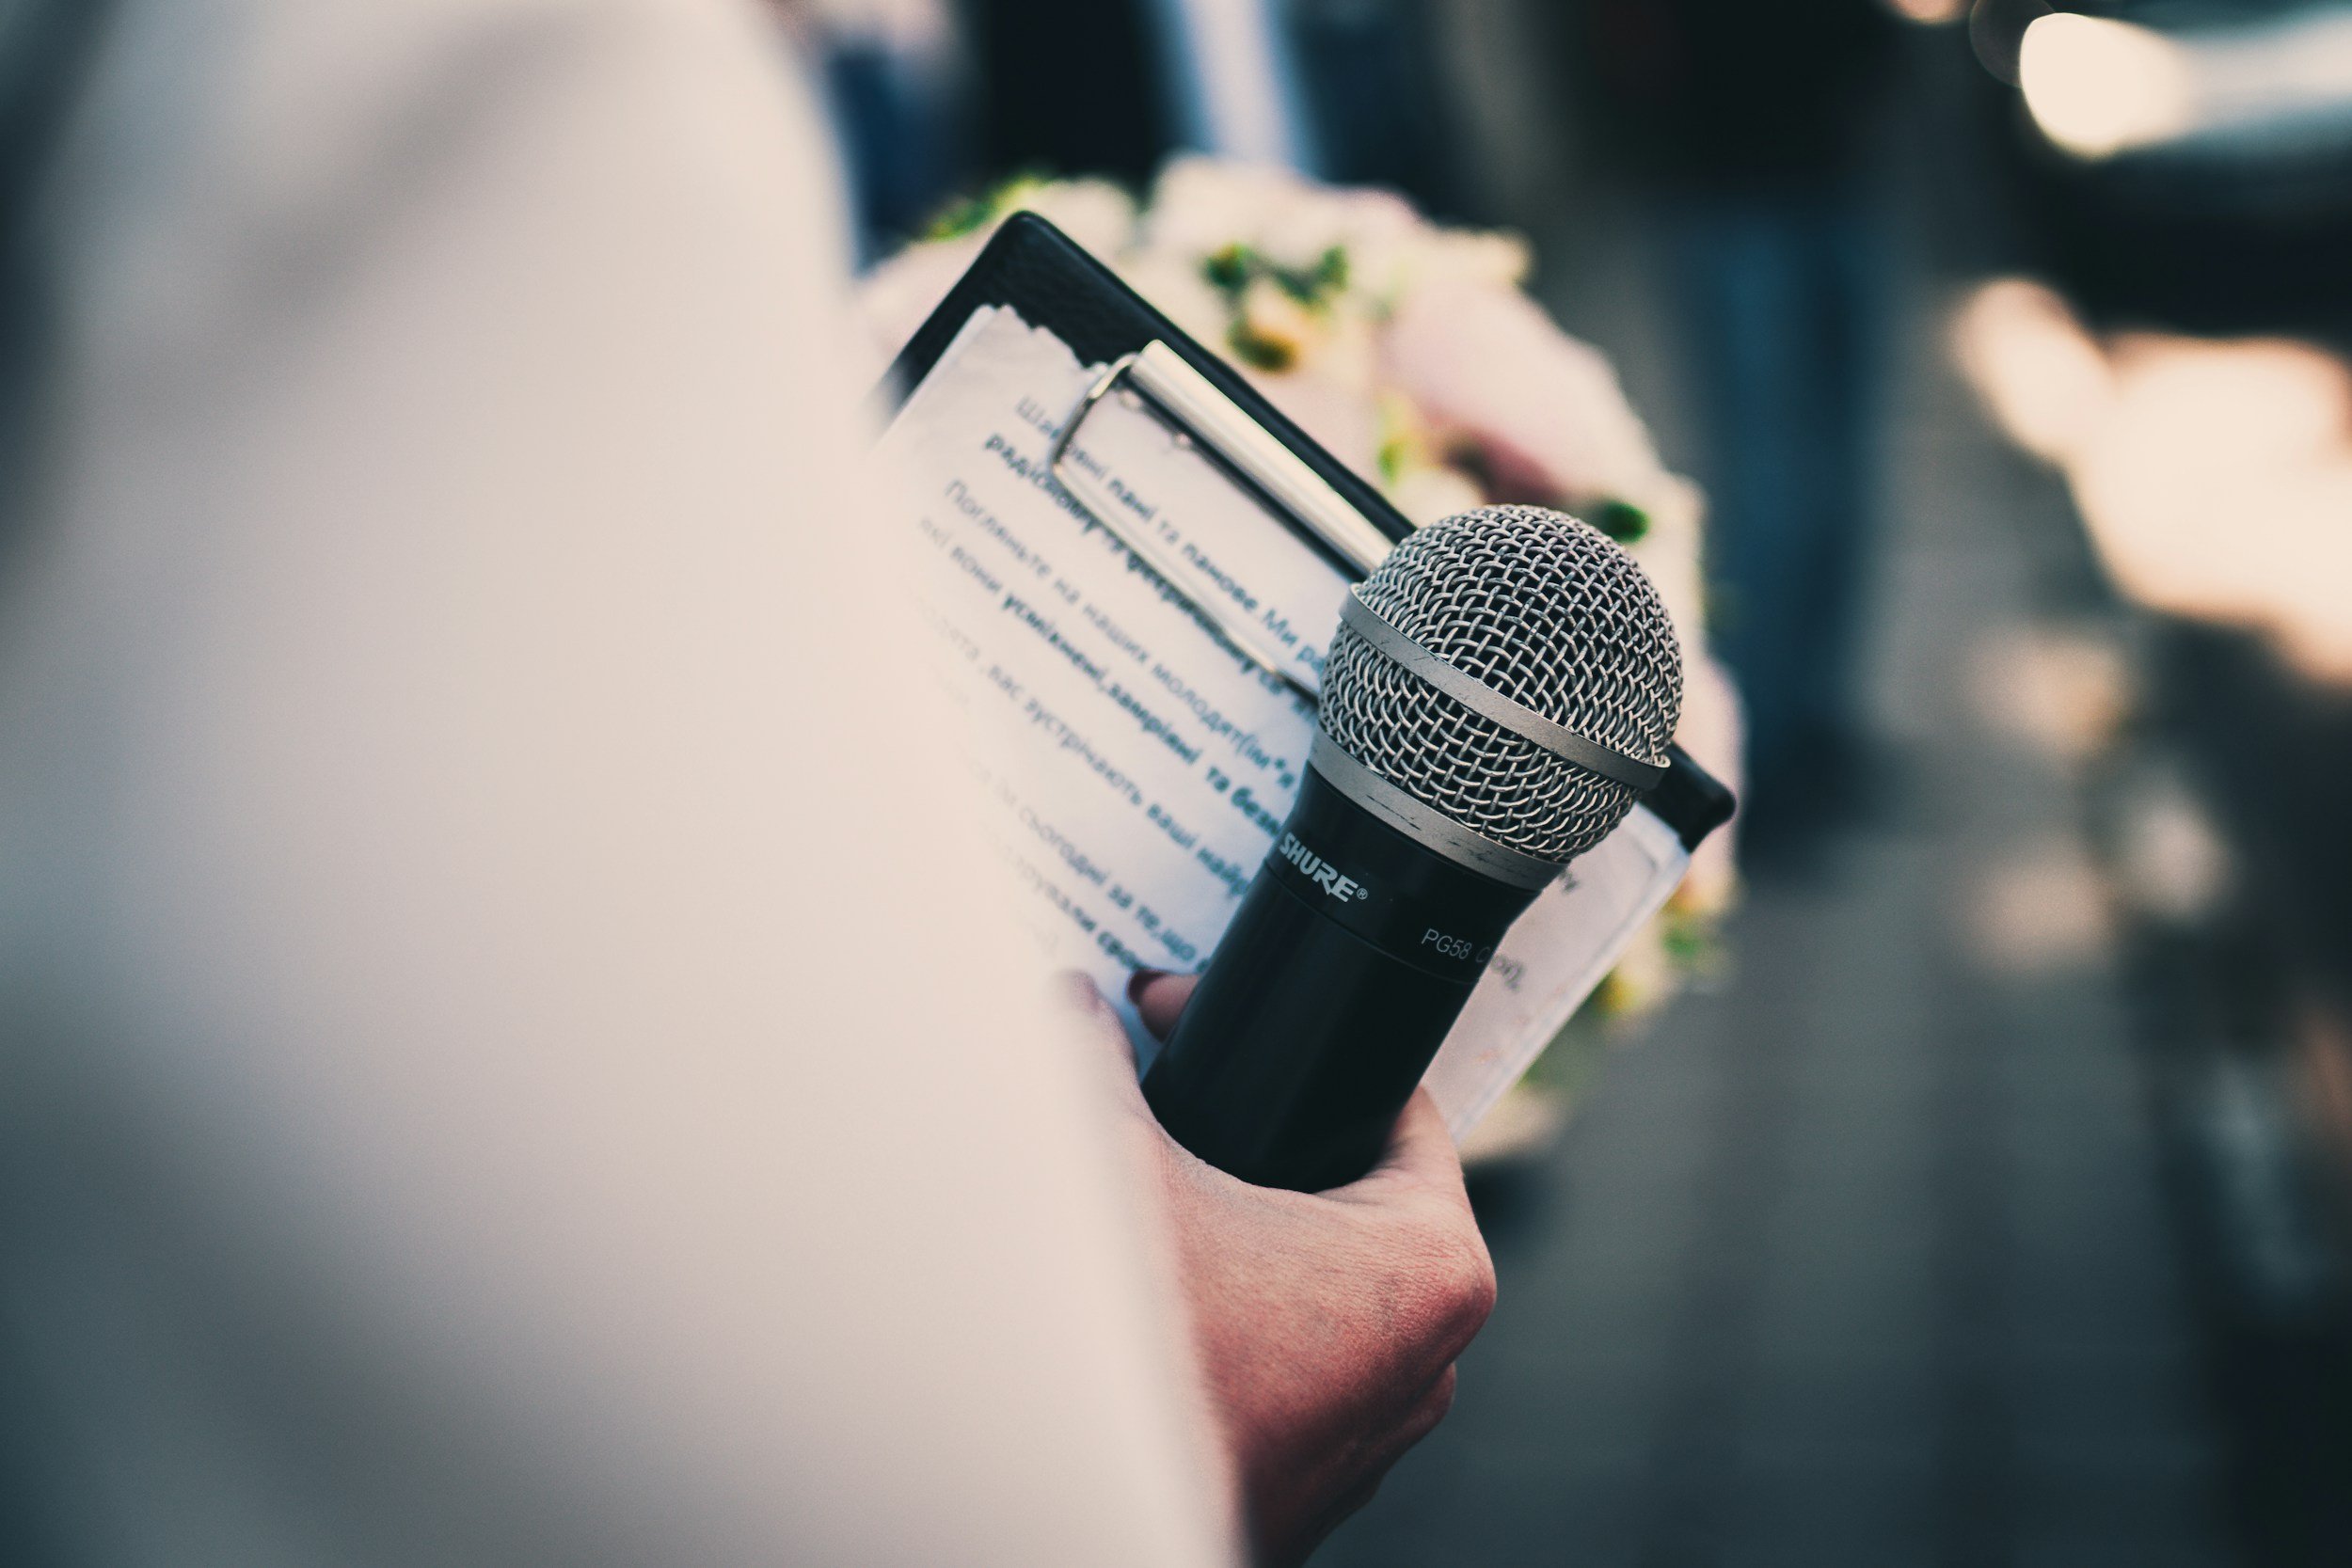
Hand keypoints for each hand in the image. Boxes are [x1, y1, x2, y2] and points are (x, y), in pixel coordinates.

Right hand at [1053, 972, 1496, 1567]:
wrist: (1089, 1507)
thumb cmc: (1149, 1359)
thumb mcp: (1123, 1172)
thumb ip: (1101, 1069)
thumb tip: (1075, 1007)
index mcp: (1433, 1264)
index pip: (1399, 1108)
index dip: (1301, 1051)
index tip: (1217, 1031)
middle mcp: (1431, 1352)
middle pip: (1354, 1193)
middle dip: (1264, 1140)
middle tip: (1182, 1100)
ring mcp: (1376, 1423)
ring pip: (1319, 1282)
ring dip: (1247, 1234)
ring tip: (1167, 1194)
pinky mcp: (1316, 1469)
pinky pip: (1292, 1357)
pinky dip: (1241, 1316)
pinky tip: (1169, 1289)